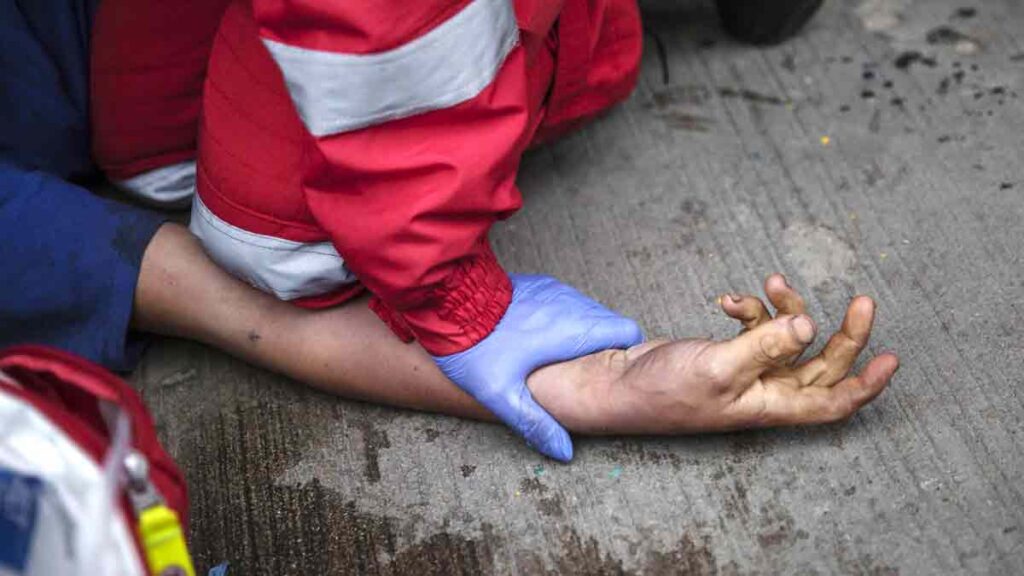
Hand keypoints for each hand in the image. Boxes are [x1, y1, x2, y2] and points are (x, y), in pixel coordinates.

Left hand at [433, 274, 643, 460]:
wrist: (446, 300)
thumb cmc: (475, 347)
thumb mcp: (502, 394)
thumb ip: (535, 423)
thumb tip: (563, 451)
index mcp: (573, 328)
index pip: (628, 332)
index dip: (625, 354)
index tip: (609, 374)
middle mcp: (570, 303)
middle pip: (608, 324)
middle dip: (601, 348)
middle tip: (581, 375)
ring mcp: (554, 289)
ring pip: (586, 312)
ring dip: (581, 334)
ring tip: (557, 361)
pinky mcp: (538, 285)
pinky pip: (564, 303)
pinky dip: (562, 320)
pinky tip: (537, 340)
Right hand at [528, 274, 898, 434]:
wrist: (619, 385)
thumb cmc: (664, 391)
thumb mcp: (718, 367)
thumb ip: (764, 346)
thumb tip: (808, 327)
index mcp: (772, 405)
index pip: (834, 402)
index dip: (867, 385)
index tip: (892, 358)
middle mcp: (766, 392)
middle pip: (822, 365)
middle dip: (844, 333)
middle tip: (862, 300)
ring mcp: (747, 372)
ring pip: (789, 340)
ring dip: (786, 310)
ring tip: (772, 283)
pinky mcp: (727, 355)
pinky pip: (754, 329)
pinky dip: (748, 310)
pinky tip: (729, 300)